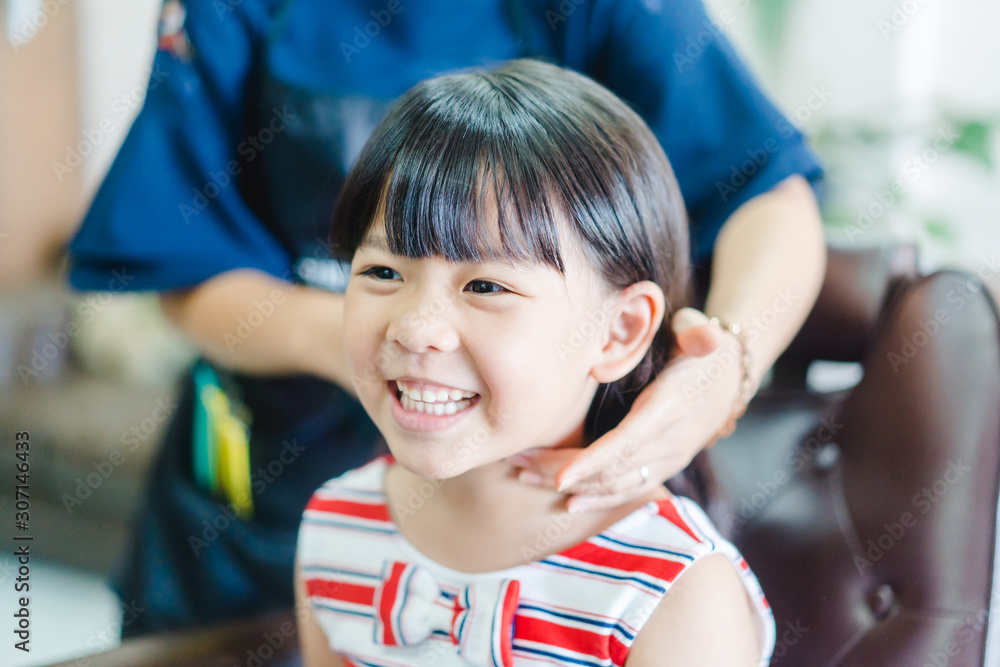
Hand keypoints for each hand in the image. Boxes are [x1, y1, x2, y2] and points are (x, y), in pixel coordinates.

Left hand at [511, 307, 743, 511]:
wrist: (732, 376)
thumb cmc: (702, 348)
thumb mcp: (700, 333)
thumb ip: (698, 333)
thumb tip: (704, 336)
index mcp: (672, 407)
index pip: (629, 441)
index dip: (594, 461)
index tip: (561, 477)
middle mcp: (671, 441)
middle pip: (612, 468)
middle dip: (563, 471)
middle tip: (518, 466)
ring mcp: (669, 458)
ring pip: (616, 484)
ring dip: (571, 485)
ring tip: (525, 477)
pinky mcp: (664, 465)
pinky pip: (629, 489)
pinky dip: (599, 498)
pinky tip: (568, 502)